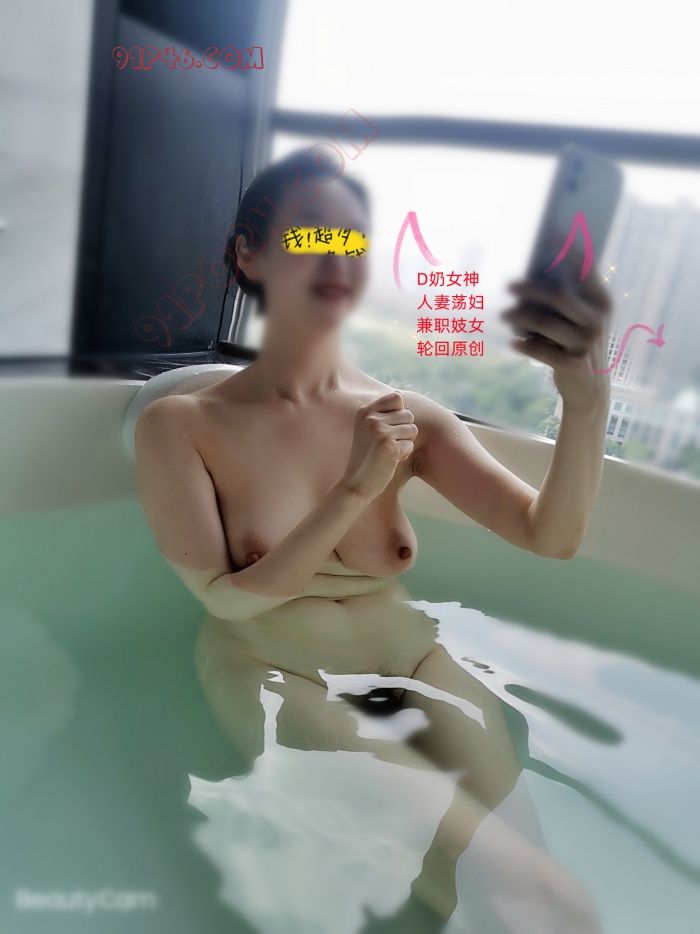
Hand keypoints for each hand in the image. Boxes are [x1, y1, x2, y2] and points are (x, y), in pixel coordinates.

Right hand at [341, 391, 417, 500]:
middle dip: (404, 431)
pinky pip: (411, 445)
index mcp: (365, 412)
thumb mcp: (367, 430)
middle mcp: (371, 418)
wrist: (356, 484)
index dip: (399, 414)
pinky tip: (390, 461)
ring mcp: (379, 431)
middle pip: (408, 415)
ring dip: (405, 443)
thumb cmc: (366, 457)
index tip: (388, 429)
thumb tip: (401, 397)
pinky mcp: (389, 446)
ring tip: (389, 452)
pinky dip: (404, 455)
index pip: (396, 397)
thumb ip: (381, 414)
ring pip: (412, 429)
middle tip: (389, 444)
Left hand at [501, 259, 612, 413]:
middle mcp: (597, 320)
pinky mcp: (571, 362)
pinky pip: (538, 348)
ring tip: (506, 316)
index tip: (551, 231)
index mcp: (602, 303)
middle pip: (558, 296)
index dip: (569, 250)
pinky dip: (524, 344)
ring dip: (520, 317)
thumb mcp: (578, 320)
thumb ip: (564, 297)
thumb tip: (532, 274)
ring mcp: (586, 342)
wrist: (589, 387)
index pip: (586, 270)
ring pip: (544, 322)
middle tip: (510, 286)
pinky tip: (515, 343)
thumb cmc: (576, 344)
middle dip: (531, 289)